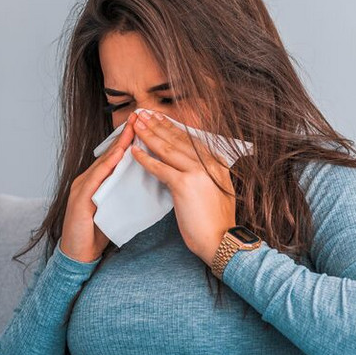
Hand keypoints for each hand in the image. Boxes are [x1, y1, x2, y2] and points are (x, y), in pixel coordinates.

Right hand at [59, 121, 136, 262]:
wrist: (79, 255)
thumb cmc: (98, 234)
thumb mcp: (116, 209)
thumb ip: (126, 194)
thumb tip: (149, 183)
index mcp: (96, 182)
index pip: (114, 157)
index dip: (128, 141)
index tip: (145, 126)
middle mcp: (87, 180)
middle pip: (109, 154)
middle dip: (125, 135)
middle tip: (140, 117)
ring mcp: (81, 188)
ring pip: (103, 162)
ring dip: (118, 145)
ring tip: (133, 129)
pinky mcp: (79, 199)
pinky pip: (95, 178)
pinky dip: (107, 165)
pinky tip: (118, 155)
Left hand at [128, 109, 236, 265]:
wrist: (221, 240)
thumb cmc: (217, 222)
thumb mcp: (217, 191)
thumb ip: (206, 176)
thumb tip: (191, 168)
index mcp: (218, 163)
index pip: (191, 139)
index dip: (174, 127)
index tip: (161, 118)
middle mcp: (209, 163)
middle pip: (179, 139)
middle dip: (159, 125)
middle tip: (144, 114)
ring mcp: (197, 172)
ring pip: (168, 149)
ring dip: (150, 135)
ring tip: (137, 125)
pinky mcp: (184, 184)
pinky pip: (160, 167)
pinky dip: (145, 158)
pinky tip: (134, 151)